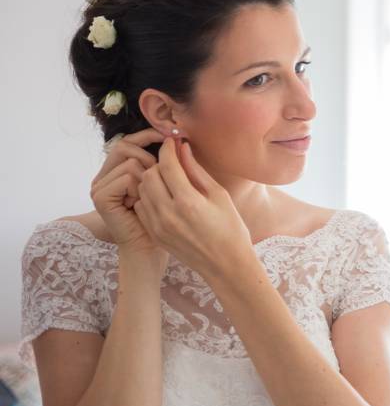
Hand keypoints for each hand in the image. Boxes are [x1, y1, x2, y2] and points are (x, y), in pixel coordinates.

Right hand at [90, 129, 167, 266]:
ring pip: (131, 162)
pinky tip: (140, 203)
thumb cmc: (161, 218)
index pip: (127, 142)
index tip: (169, 135)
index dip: (147, 135)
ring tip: (147, 198)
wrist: (150, 247)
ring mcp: (98, 186)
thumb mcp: (162, 183)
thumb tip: (175, 136)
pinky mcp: (100, 196)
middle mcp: (102, 176)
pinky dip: (140, 188)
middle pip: (125, 146)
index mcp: (114, 171)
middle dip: (148, 159)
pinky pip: (127, 177)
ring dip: (147, 178)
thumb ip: (161, 161)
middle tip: (158, 180)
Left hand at [134, 138, 251, 278]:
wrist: (225, 265)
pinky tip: (165, 197)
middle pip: (150, 175)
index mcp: (188, 202)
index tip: (172, 140)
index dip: (168, 148)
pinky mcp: (155, 233)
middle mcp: (168, 213)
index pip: (167, 165)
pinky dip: (149, 196)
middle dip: (159, 164)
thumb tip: (183, 149)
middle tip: (173, 163)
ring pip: (142, 189)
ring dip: (153, 179)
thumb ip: (197, 171)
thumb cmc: (230, 229)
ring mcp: (158, 225)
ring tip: (170, 180)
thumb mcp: (219, 196)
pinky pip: (142, 206)